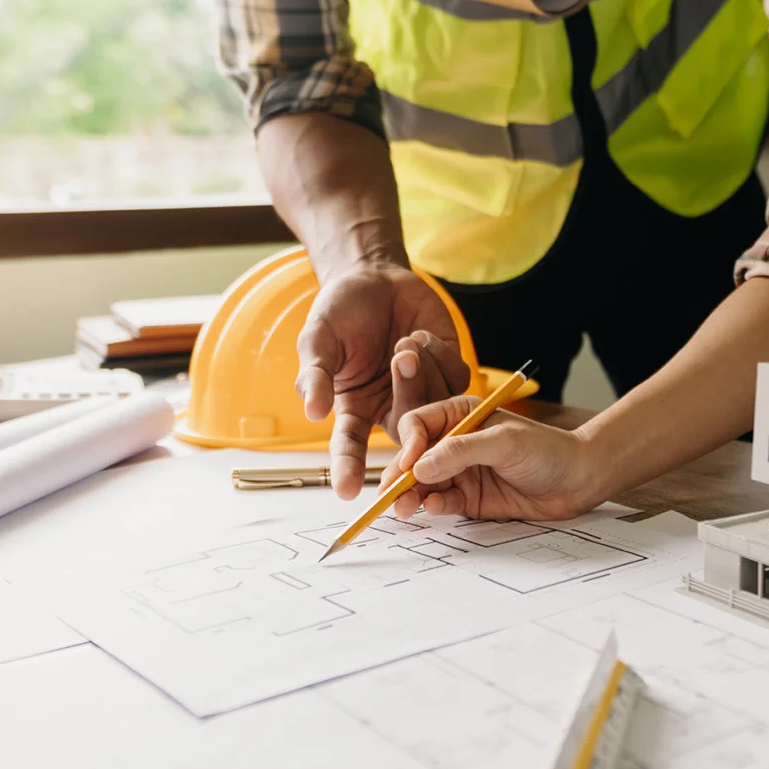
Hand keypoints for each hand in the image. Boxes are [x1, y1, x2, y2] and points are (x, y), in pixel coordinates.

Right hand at [295, 262, 469, 499]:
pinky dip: (440, 356)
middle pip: (406, 431)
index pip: (349, 447)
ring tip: (406, 341)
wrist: (373, 276)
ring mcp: (422, 392)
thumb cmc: (340, 310)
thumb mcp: (317, 338)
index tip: (347, 491)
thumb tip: (313, 412)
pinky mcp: (447, 372)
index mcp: (354, 407)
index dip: (348, 469)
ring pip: (436, 407)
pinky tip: (421, 335)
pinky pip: (456, 381)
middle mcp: (389, 407)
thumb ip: (315, 374)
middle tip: (401, 355)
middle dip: (409, 396)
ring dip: (424, 371)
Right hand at [381, 394, 599, 521]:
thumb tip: (419, 467)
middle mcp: (453, 442)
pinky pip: (442, 501)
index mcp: (458, 415)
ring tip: (404, 508)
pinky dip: (433, 506)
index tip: (408, 464)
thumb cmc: (547, 450)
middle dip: (399, 476)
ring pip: (422, 483)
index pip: (418, 425)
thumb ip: (461, 452)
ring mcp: (459, 471)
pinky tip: (435, 508)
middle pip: (414, 457)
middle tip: (389, 495)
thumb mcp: (504, 442)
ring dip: (410, 495)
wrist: (579, 481)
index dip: (408, 444)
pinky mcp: (468, 497)